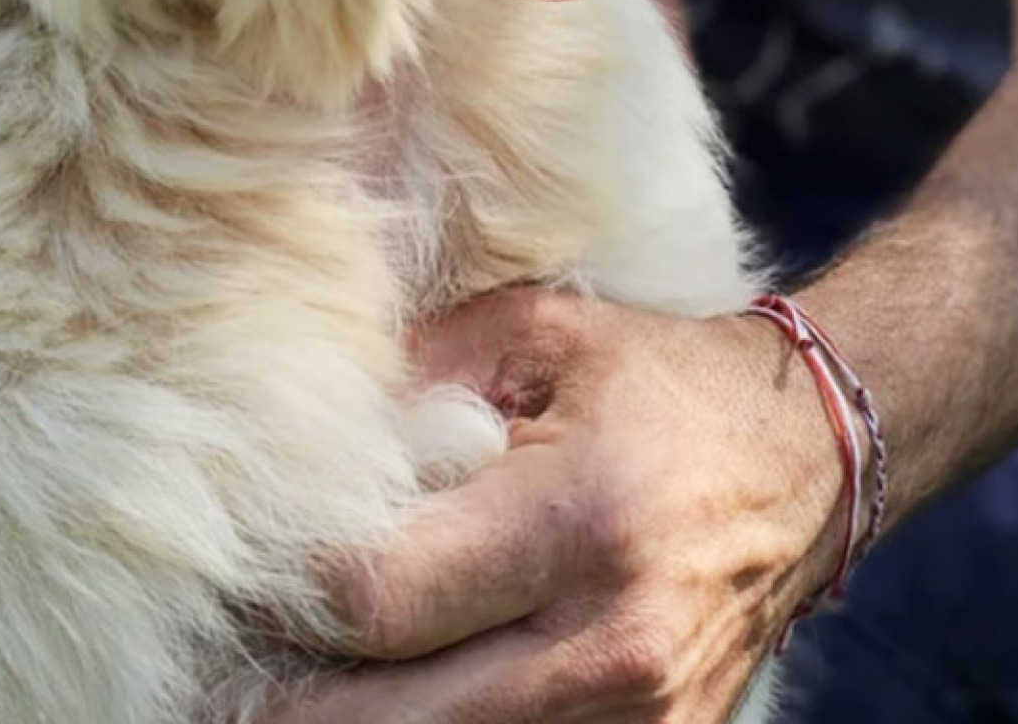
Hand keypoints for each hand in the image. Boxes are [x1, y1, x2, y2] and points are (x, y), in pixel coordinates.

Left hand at [265, 285, 846, 722]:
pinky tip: (379, 702)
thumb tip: (301, 439)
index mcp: (578, 519)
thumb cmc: (656, 381)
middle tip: (211, 681)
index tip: (236, 579)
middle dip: (287, 702)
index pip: (382, 600)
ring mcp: (640, 722)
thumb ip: (419, 375)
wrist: (805, 462)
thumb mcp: (540, 332)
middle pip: (391, 721)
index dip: (291, 598)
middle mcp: (611, 644)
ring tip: (275, 698)